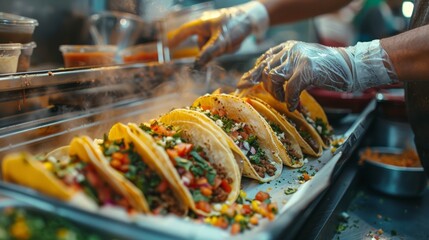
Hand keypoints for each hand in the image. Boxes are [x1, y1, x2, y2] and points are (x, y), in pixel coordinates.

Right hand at [168, 1, 268, 68]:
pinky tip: (237, 41)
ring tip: (234, 42)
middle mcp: (207, 24)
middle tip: (226, 46)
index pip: (185, 32)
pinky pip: (222, 45)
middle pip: (202, 44)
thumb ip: (208, 54)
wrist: (255, 18)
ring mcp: (216, 28)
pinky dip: (228, 46)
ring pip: (214, 47)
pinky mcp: (224, 31)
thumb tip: (196, 65)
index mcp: (202, 23)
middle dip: (214, 50)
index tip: (168, 46)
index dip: (176, 39)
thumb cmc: (237, 26)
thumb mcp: (221, 42)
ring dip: (223, 49)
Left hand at [238, 40, 397, 110]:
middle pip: (266, 70)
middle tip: (279, 98)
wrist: (351, 66)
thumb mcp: (300, 65)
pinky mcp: (307, 69)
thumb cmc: (327, 69)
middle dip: (268, 88)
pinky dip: (290, 100)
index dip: (253, 73)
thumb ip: (283, 69)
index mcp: (287, 47)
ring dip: (278, 94)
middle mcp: (290, 49)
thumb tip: (260, 80)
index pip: (263, 59)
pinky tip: (295, 106)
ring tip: (288, 100)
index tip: (242, 85)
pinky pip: (290, 89)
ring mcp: (298, 57)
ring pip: (274, 78)